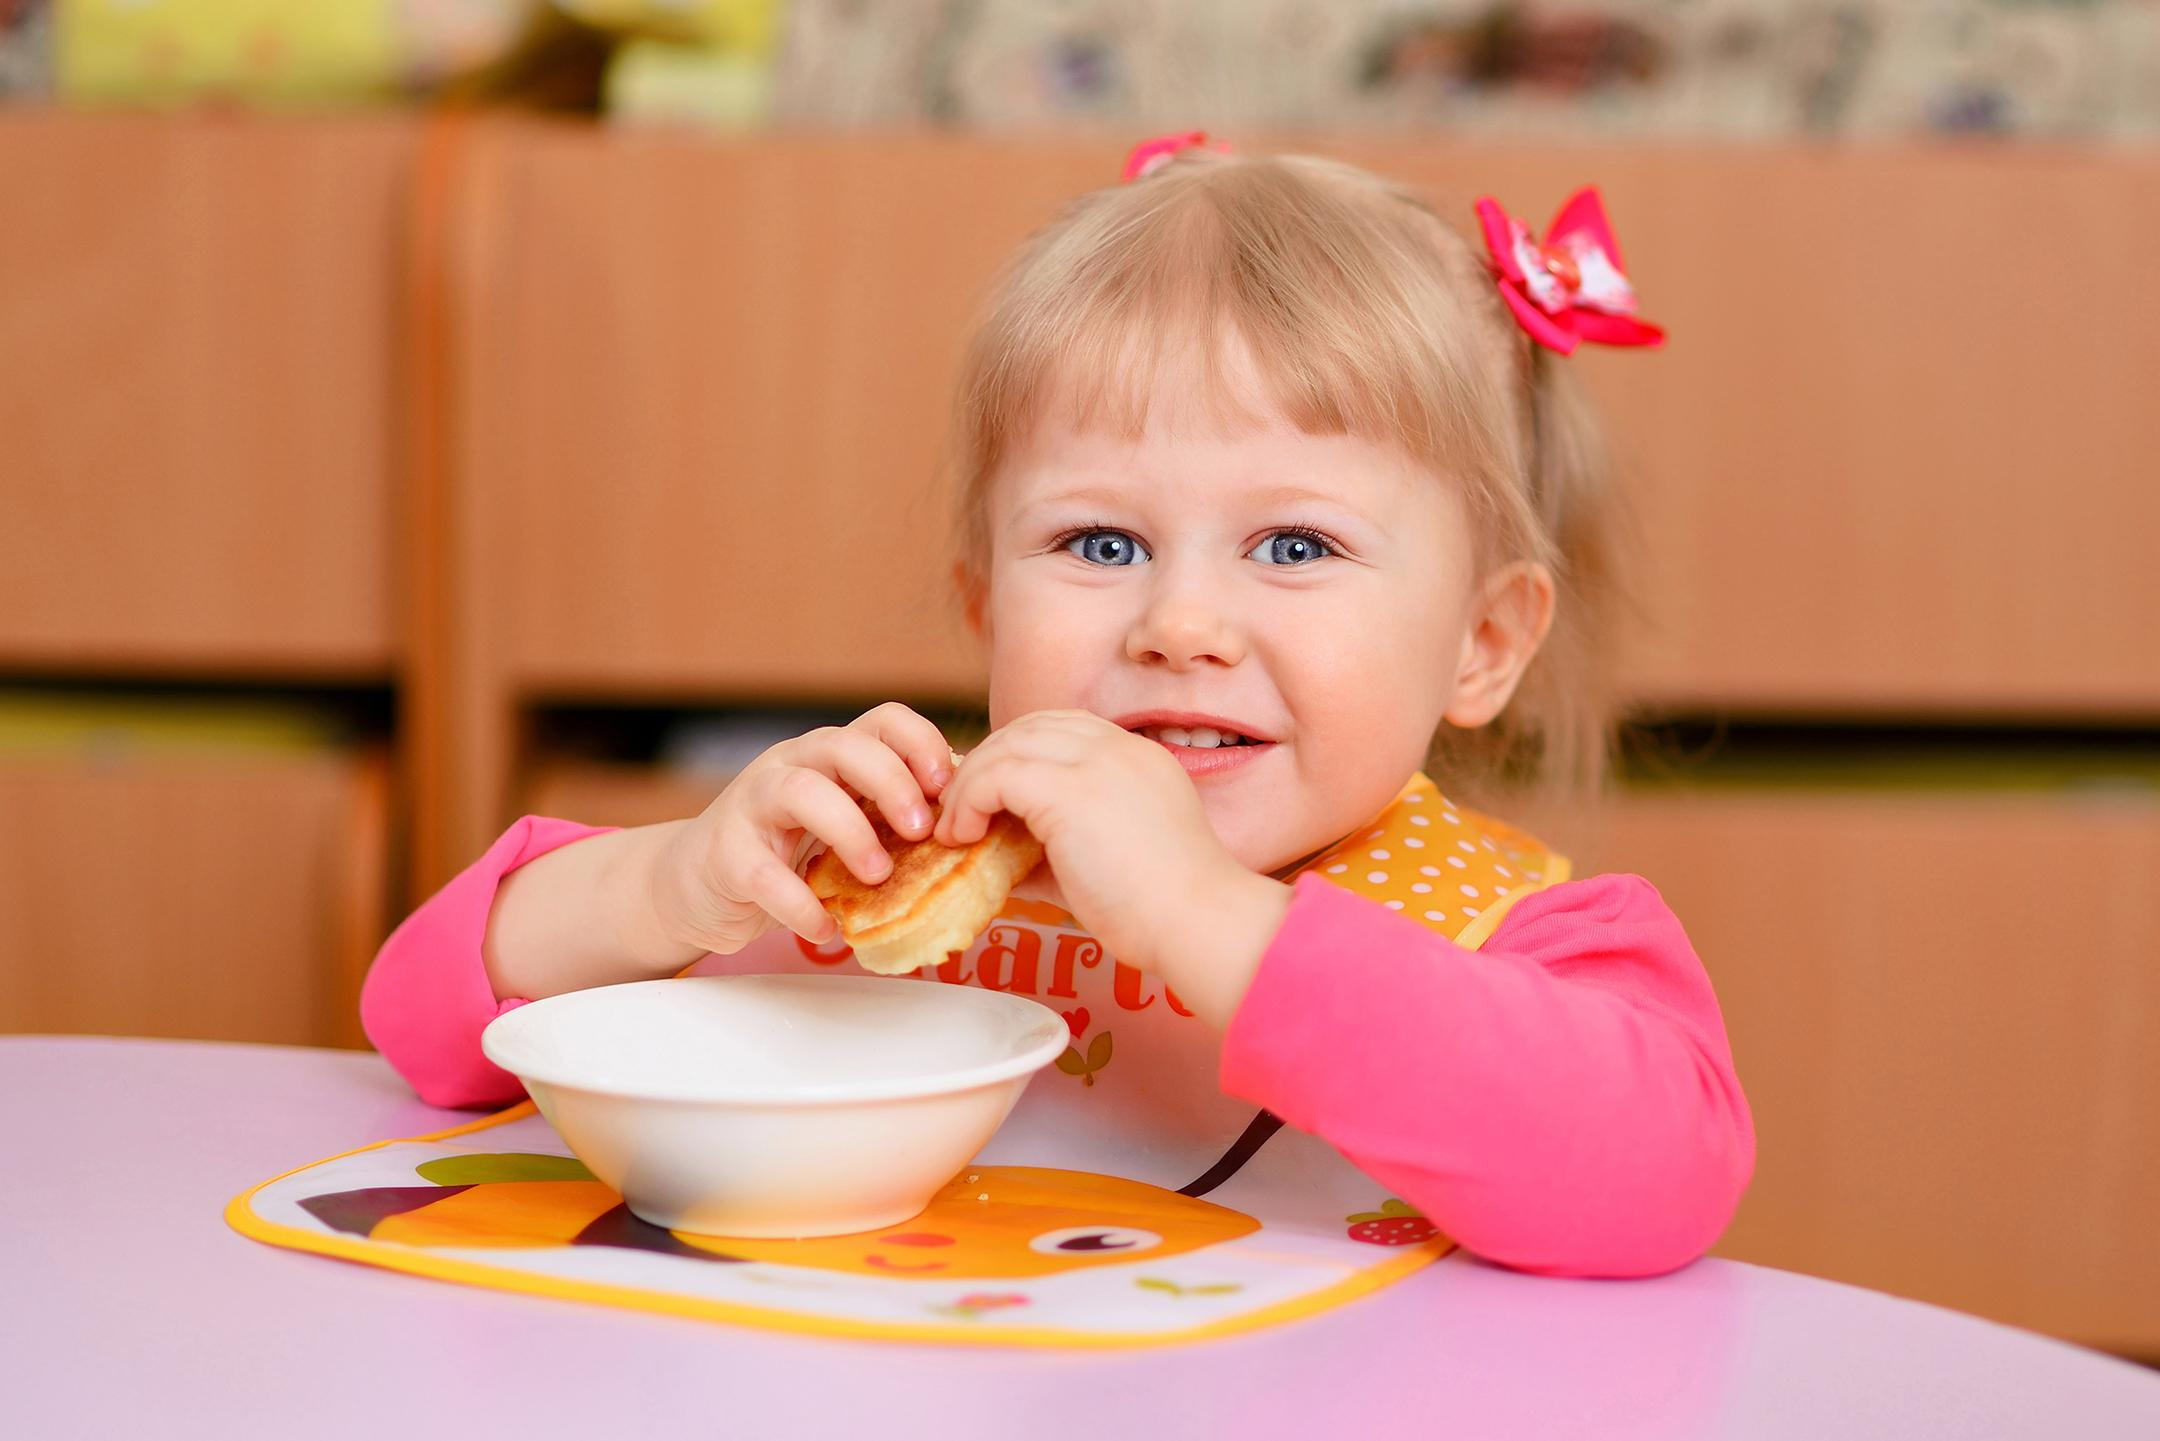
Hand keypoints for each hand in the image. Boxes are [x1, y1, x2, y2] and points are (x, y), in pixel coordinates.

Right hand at [649, 703, 954, 952]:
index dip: (921, 743)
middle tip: (921, 830)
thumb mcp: (846, 826)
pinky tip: (826, 929)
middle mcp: (791, 766)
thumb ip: (894, 819)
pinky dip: (799, 904)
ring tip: (878, 875)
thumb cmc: (788, 855)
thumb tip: (977, 827)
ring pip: (801, 792)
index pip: (883, 720)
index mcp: (831, 757)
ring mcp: (752, 804)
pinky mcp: (725, 854)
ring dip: (849, 832)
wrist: (695, 887)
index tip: (949, 787)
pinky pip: (762, 872)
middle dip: (891, 782)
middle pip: (845, 746)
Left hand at [932, 710, 1286, 997]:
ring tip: (957, 827)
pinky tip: (965, 836)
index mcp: (1138, 758)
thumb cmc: (1163, 912)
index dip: (1020, 755)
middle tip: (963, 809)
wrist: (1198, 923)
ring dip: (972, 782)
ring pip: (1007, 744)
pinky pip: (997, 776)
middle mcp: (1118, 749)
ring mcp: (1096, 763)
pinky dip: (970, 801)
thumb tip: (995, 861)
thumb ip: (1056, 850)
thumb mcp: (1108, 860)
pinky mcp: (1070, 791)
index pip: (1063, 729)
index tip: (996, 798)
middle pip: (1030, 727)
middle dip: (989, 762)